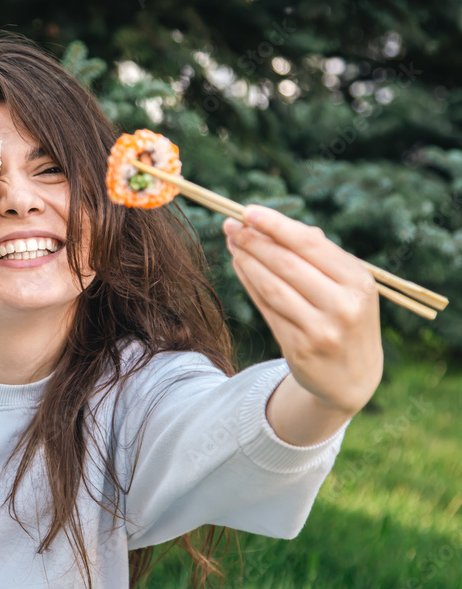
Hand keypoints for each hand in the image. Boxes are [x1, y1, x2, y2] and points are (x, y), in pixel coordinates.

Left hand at [223, 204, 382, 414]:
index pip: (309, 244)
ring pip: (272, 286)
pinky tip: (239, 266)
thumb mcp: (349, 285)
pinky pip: (266, 308)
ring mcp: (321, 329)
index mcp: (359, 281)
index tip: (247, 211)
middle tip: (230, 225)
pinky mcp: (299, 348)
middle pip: (286, 263)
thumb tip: (274, 225)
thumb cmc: (347, 317)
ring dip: (246, 260)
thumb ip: (318, 255)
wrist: (353, 378)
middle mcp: (343, 305)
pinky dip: (249, 284)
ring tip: (232, 242)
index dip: (275, 225)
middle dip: (254, 241)